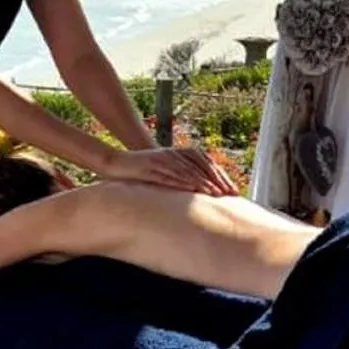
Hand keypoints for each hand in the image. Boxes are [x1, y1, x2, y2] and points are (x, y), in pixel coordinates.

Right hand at [101, 147, 237, 196]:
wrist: (115, 163)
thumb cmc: (140, 170)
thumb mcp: (163, 169)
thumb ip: (179, 175)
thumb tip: (197, 192)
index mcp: (178, 153)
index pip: (206, 162)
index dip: (221, 176)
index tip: (233, 190)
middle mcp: (172, 154)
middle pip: (201, 166)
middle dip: (217, 180)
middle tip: (230, 194)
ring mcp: (162, 160)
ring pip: (188, 171)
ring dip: (203, 182)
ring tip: (217, 194)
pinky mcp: (151, 167)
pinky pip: (170, 175)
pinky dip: (183, 183)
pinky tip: (192, 190)